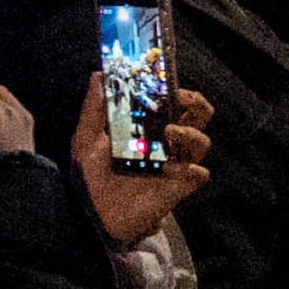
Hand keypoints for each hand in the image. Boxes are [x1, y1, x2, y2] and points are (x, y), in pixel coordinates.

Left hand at [73, 76, 210, 244]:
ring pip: (202, 142)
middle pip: (199, 116)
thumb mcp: (85, 138)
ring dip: (191, 133)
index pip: (172, 102)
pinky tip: (167, 169)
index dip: (176, 88)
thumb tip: (98, 75)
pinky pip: (198, 173)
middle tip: (182, 99)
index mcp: (147, 128)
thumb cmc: (89, 176)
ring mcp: (175, 164)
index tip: (166, 78)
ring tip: (169, 132)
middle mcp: (166, 143)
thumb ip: (94, 109)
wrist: (89, 213)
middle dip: (197, 103)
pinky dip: (187, 168)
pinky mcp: (179, 187)